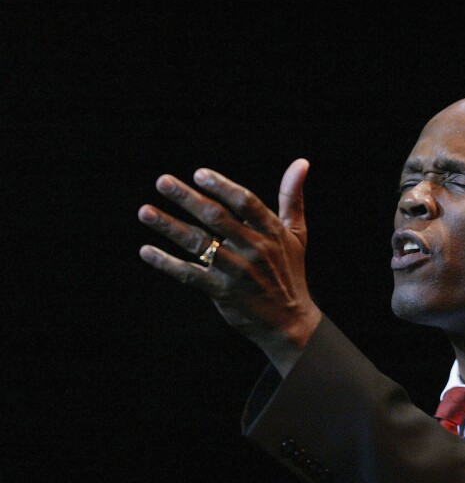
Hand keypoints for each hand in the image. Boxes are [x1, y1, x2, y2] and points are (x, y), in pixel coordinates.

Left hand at [137, 159, 321, 353]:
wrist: (289, 321)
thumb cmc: (290, 271)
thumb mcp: (296, 233)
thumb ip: (293, 197)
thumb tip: (302, 161)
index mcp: (271, 232)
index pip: (245, 202)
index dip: (222, 187)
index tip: (199, 174)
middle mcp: (254, 249)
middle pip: (217, 218)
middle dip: (188, 198)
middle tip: (163, 181)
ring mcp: (237, 272)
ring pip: (198, 244)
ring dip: (170, 227)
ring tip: (145, 211)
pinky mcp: (222, 292)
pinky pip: (189, 275)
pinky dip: (166, 263)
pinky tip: (146, 251)